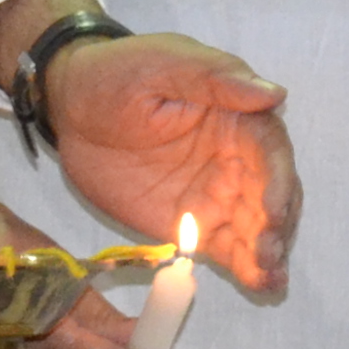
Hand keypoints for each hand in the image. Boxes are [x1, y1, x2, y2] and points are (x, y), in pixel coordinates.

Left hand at [49, 34, 300, 303]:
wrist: (71, 108)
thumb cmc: (117, 73)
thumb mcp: (162, 63)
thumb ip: (214, 78)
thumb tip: (274, 93)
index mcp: (236, 116)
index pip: (269, 150)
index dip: (277, 180)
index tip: (272, 210)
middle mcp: (236, 159)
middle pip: (271, 194)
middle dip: (276, 224)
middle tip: (266, 251)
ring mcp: (217, 195)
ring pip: (256, 227)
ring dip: (269, 252)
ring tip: (269, 278)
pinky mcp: (196, 225)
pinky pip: (228, 249)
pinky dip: (247, 269)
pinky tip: (261, 285)